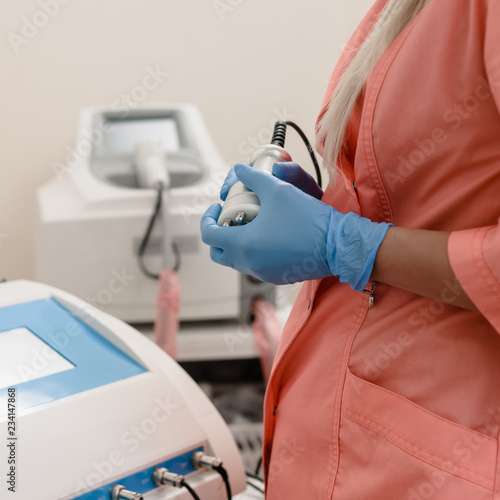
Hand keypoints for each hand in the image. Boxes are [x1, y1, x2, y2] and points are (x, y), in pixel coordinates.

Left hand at [201, 164, 390, 288]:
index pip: (209, 235)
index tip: (216, 208)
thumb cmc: (307, 219)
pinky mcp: (276, 277)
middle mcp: (249, 263)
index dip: (208, 219)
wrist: (336, 245)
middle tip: (228, 219)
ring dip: (235, 244)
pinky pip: (255, 266)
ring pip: (236, 261)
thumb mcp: (278, 190)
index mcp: (243, 244)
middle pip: (218, 253)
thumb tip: (240, 170)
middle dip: (218, 235)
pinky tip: (266, 237)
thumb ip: (253, 178)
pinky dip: (253, 253)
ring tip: (248, 224)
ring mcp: (262, 273)